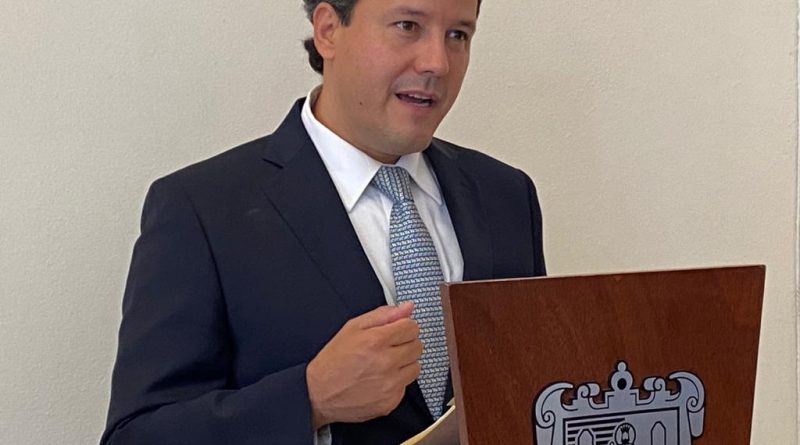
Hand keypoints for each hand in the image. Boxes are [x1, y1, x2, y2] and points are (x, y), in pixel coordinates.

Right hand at [306, 301, 421, 427]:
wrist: (319, 394)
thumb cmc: (333, 361)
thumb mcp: (353, 328)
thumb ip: (383, 315)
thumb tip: (406, 307)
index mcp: (376, 341)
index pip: (412, 327)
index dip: (404, 326)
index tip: (397, 330)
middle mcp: (386, 363)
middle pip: (417, 346)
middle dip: (405, 343)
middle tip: (387, 348)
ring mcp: (390, 384)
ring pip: (416, 366)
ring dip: (404, 363)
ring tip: (384, 364)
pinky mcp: (390, 401)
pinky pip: (406, 386)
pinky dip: (397, 381)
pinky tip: (381, 379)